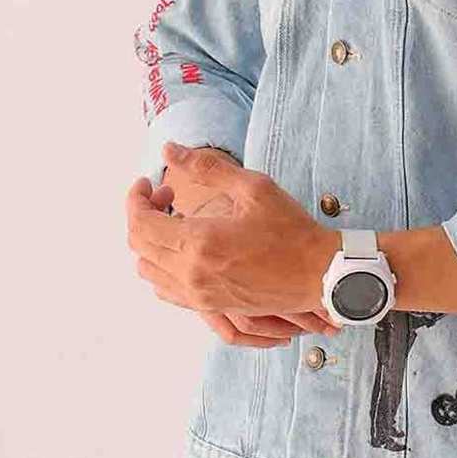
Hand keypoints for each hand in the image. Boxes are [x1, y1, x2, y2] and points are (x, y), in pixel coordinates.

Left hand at [126, 142, 341, 317]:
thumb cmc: (292, 231)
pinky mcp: (211, 308)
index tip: (148, 182)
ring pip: (149, 272)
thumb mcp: (254, 188)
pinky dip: (164, 267)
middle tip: (167, 196)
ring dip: (151, 243)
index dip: (136, 198)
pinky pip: (167, 291)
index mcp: (198, 244)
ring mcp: (200, 297)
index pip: (140, 223)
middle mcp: (192, 276)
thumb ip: (208, 167)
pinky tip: (187, 249)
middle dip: (144, 215)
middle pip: (139, 247)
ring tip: (177, 222)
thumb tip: (171, 150)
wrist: (320, 275)